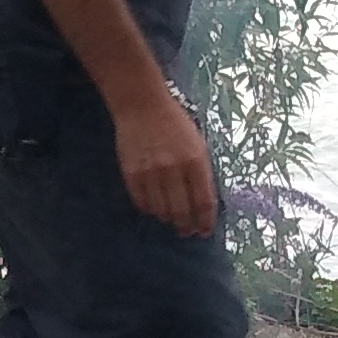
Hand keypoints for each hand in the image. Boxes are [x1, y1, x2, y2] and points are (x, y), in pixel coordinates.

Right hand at [112, 89, 218, 237]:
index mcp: (196, 161)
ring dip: (168, 219)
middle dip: (186, 227)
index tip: (204, 231)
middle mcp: (174, 170)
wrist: (142, 106)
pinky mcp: (132, 174)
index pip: (203, 202)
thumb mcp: (197, 144)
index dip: (205, 221)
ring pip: (161, 211)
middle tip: (187, 231)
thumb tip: (201, 203)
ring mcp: (151, 173)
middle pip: (182, 212)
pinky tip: (154, 207)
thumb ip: (201, 173)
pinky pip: (142, 203)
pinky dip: (150, 209)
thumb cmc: (175, 123)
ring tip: (170, 219)